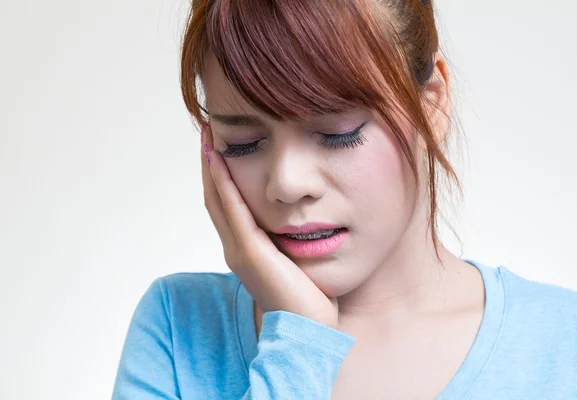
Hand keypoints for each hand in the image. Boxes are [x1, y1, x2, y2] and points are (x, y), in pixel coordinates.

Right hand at [201, 124, 338, 329]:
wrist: (307, 329)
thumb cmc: (309, 295)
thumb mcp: (296, 258)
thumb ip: (291, 238)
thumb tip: (305, 215)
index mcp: (246, 246)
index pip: (226, 203)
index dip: (219, 174)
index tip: (219, 145)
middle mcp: (236, 246)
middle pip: (215, 197)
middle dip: (210, 164)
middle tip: (207, 131)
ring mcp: (238, 249)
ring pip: (217, 200)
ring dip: (212, 167)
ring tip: (208, 136)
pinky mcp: (249, 252)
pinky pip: (233, 210)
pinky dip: (224, 184)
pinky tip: (221, 159)